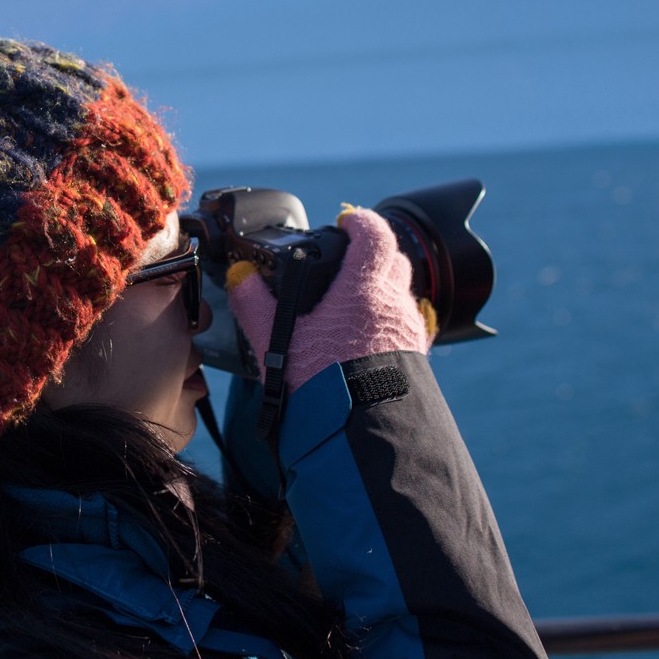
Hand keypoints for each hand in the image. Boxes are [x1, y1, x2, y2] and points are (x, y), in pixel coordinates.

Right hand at [225, 206, 436, 389]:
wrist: (361, 436)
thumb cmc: (321, 386)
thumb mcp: (277, 344)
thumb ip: (255, 305)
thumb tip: (241, 276)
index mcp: (363, 290)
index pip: (375, 235)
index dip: (361, 222)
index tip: (347, 222)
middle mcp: (393, 304)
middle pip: (394, 259)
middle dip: (373, 253)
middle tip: (348, 261)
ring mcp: (409, 330)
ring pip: (402, 292)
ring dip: (383, 287)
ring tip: (353, 303)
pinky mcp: (417, 355)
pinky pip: (408, 323)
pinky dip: (390, 318)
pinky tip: (367, 337)